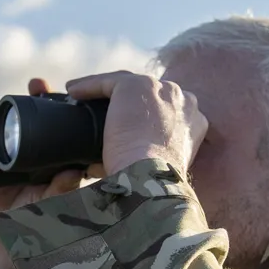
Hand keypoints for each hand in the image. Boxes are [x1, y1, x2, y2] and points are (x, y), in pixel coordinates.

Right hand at [0, 78, 103, 268]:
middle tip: (37, 85)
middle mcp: (37, 155)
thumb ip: (63, 191)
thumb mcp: (55, 208)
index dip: (64, 108)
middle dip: (38, 98)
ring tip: (14, 97)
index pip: (65, 127)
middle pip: (37, 118)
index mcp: (60, 160)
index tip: (67, 90)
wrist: (10, 249)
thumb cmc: (42, 230)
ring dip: (11, 109)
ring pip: (12, 127)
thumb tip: (73, 172)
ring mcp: (12, 159)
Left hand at [65, 70, 207, 176]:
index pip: (167, 111)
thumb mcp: (159, 170)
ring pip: (128, 85)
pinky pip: (108, 82)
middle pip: (149, 95)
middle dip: (129, 102)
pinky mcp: (137, 85)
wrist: (150, 178)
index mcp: (195, 122)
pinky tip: (73, 92)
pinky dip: (88, 86)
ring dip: (104, 91)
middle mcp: (184, 100)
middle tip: (104, 113)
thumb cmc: (151, 185)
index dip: (146, 118)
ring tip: (82, 97)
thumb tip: (113, 163)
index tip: (127, 128)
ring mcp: (161, 90)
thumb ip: (150, 157)